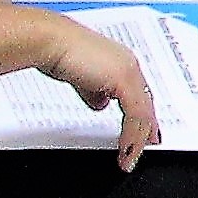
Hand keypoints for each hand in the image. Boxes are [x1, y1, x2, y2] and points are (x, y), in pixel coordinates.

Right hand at [0, 7, 158, 170]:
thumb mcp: (80, 76)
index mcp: (121, 62)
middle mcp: (129, 65)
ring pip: (143, 112)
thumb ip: (93, 90)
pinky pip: (135, 115)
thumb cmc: (56, 51)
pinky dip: (131, 135)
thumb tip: (100, 104)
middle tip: (149, 146)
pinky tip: (126, 149)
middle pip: (146, 103)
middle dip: (148, 127)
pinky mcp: (123, 80)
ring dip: (138, 138)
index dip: (144, 114)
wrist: (48, 41)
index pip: (139, 93)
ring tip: (130, 157)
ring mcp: (128, 71)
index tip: (146, 131)